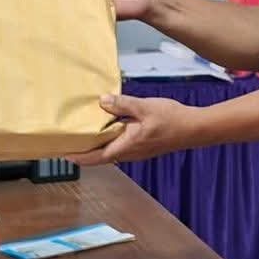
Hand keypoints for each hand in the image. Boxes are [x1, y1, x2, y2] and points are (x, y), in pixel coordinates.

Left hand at [68, 93, 193, 165]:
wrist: (194, 128)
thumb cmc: (172, 119)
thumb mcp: (145, 107)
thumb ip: (122, 105)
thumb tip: (102, 101)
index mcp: (127, 146)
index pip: (97, 157)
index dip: (79, 157)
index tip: (63, 155)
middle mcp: (130, 153)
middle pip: (101, 156)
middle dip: (84, 152)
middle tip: (67, 143)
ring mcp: (136, 151)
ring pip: (110, 151)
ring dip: (96, 146)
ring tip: (82, 135)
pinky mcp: (142, 146)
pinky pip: (120, 146)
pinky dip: (109, 140)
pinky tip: (107, 127)